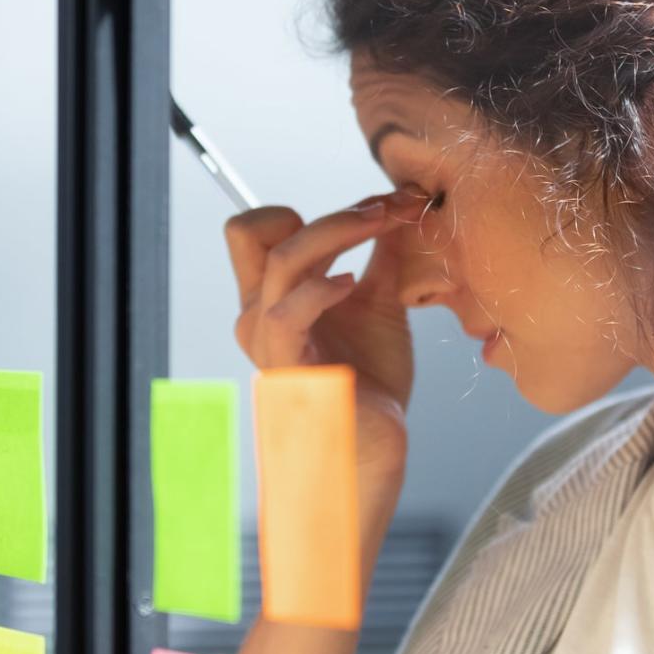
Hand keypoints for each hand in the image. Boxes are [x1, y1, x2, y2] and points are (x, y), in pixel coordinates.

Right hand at [225, 190, 425, 486]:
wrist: (373, 446)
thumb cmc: (369, 382)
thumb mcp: (379, 304)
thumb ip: (380, 257)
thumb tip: (398, 207)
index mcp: (275, 294)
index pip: (263, 228)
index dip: (320, 208)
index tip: (383, 207)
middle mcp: (260, 311)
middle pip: (255, 229)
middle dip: (331, 213)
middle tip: (389, 211)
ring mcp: (268, 339)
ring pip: (281, 259)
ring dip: (338, 232)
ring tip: (385, 228)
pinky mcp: (288, 366)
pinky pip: (286, 314)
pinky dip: (320, 289)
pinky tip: (351, 283)